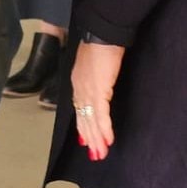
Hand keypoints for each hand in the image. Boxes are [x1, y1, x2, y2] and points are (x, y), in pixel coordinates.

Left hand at [71, 41, 124, 161]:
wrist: (103, 33)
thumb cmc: (103, 43)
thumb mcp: (96, 63)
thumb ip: (96, 76)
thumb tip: (102, 85)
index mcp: (78, 81)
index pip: (79, 109)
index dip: (83, 125)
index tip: (85, 139)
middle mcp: (79, 88)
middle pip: (83, 118)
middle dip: (90, 137)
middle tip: (95, 154)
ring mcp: (87, 91)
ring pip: (91, 120)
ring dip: (97, 138)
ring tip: (101, 154)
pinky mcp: (98, 91)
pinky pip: (101, 115)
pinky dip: (105, 129)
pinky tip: (108, 140)